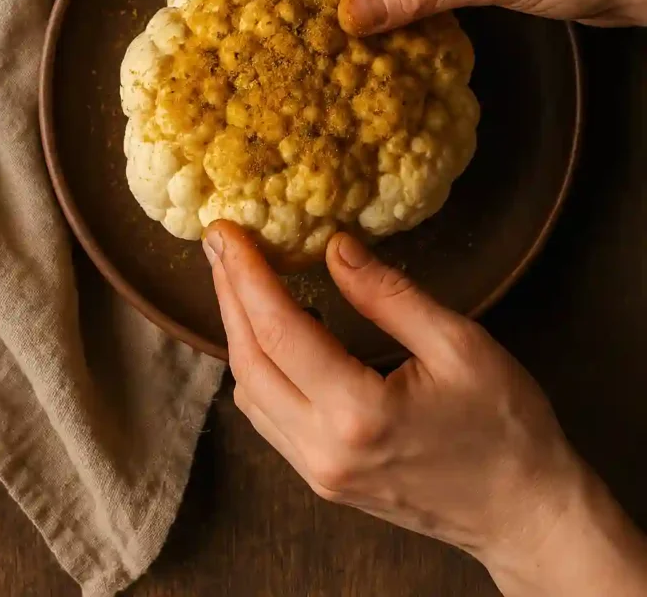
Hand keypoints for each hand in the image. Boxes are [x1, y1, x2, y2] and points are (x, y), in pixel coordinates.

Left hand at [203, 221, 646, 596]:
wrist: (523, 512)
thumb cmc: (505, 426)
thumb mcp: (459, 344)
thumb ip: (389, 294)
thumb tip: (334, 248)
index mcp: (359, 413)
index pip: (279, 330)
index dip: (247, 274)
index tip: (228, 231)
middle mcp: (324, 449)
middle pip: (249, 361)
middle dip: (229, 295)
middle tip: (220, 243)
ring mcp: (318, 472)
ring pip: (250, 393)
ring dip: (239, 331)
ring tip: (240, 278)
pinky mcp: (323, 480)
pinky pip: (269, 417)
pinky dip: (259, 368)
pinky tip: (272, 332)